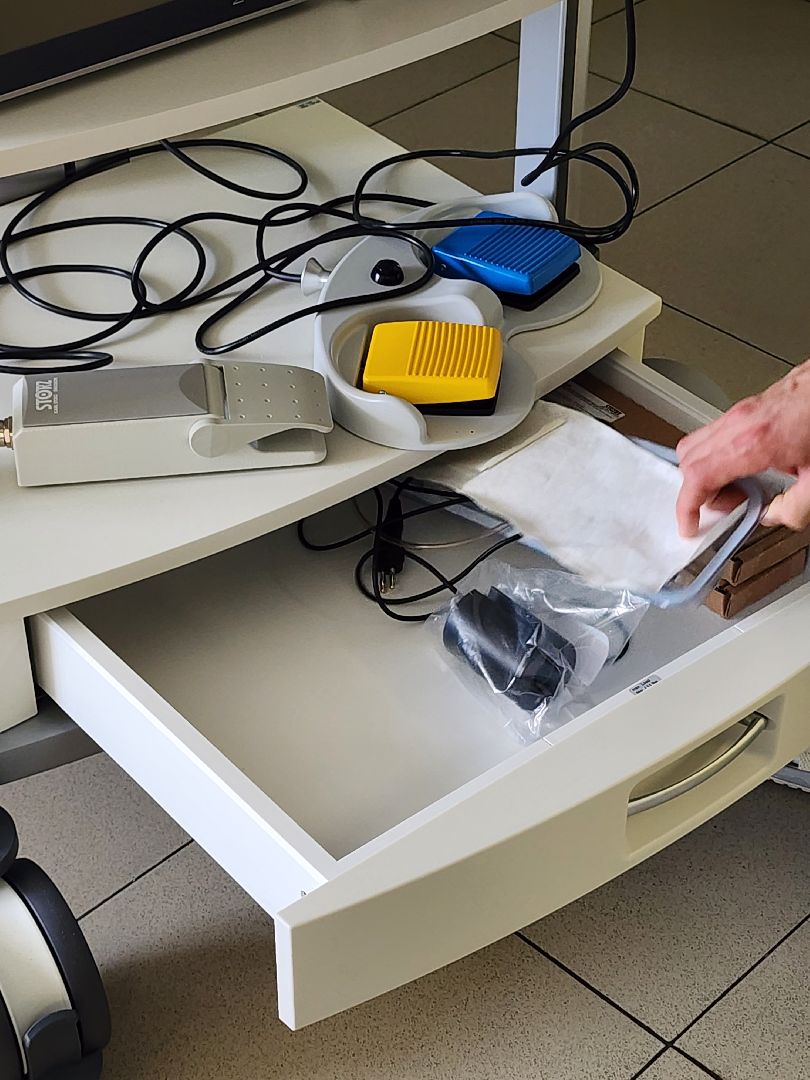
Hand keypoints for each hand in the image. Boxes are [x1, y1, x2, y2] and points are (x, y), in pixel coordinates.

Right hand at [676, 360, 809, 536]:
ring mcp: (741, 410)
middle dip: (699, 490)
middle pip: (688, 460)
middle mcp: (740, 422)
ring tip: (739, 486)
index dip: (686, 506)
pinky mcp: (747, 404)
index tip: (688, 523)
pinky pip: (714, 433)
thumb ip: (795, 506)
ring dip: (708, 471)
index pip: (698, 476)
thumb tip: (776, 516)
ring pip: (696, 444)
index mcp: (753, 443)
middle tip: (728, 505)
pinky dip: (719, 455)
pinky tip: (748, 465)